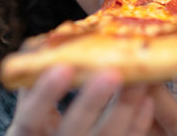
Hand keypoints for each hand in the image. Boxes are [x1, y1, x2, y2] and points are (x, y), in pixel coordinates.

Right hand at [5, 66, 154, 135]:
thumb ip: (32, 91)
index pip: (29, 120)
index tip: (63, 67)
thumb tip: (37, 49)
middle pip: (72, 132)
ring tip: (139, 80)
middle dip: (91, 102)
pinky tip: (146, 100)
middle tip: (111, 73)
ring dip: (124, 108)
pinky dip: (137, 124)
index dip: (44, 96)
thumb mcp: (30, 119)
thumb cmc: (40, 135)